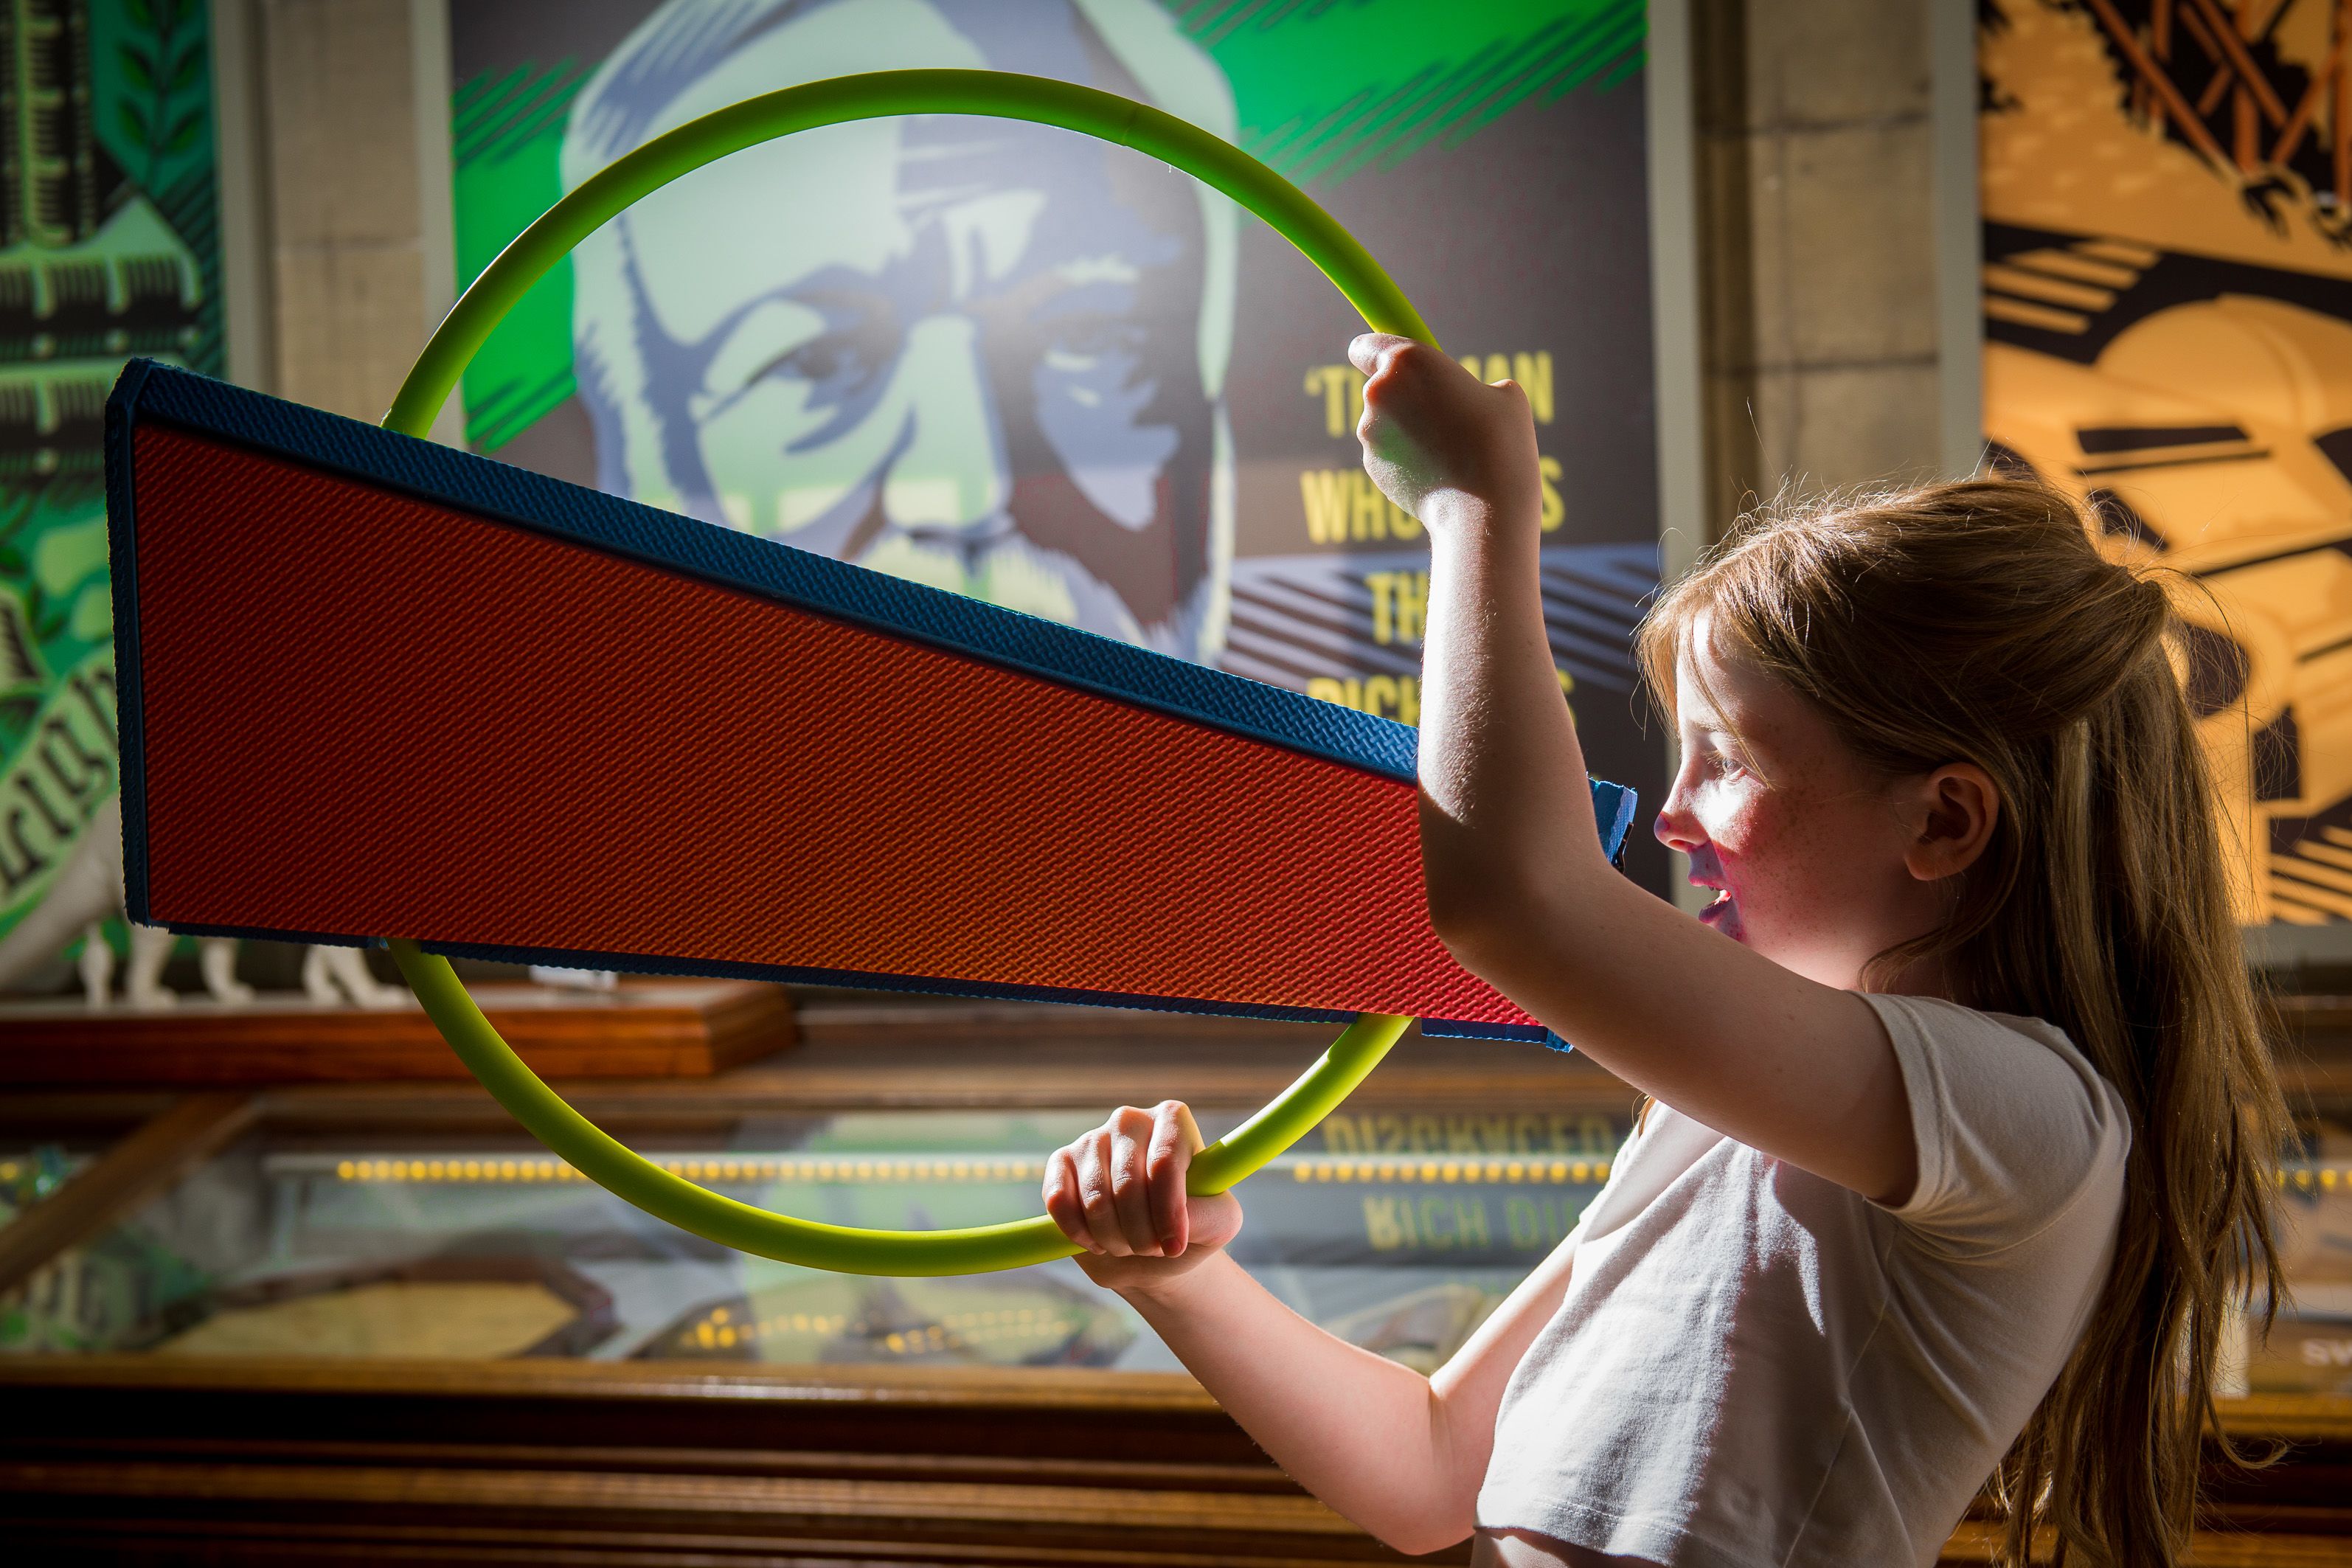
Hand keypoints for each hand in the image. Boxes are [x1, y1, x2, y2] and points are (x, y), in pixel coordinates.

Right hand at [1042, 1101, 1242, 1292]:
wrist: (1151, 1249)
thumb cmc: (1190, 1227)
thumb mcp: (1218, 1224)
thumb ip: (1207, 1216)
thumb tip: (1177, 1220)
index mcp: (1173, 1121)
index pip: (1164, 1161)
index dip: (1167, 1210)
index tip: (1174, 1246)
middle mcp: (1130, 1121)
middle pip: (1128, 1184)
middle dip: (1141, 1234)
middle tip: (1152, 1249)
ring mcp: (1092, 1139)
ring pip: (1095, 1198)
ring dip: (1112, 1238)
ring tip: (1127, 1245)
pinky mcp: (1060, 1163)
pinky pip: (1059, 1200)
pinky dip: (1077, 1232)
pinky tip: (1095, 1240)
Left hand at [1349, 333, 1541, 534]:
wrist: (1484, 507)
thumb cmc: (1500, 442)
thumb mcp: (1505, 396)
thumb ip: (1472, 386)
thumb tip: (1470, 398)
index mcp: (1407, 361)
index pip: (1366, 347)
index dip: (1375, 353)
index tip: (1386, 361)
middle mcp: (1378, 393)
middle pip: (1383, 387)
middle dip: (1407, 398)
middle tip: (1447, 416)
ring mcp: (1370, 433)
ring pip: (1387, 423)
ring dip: (1408, 430)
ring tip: (1450, 449)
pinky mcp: (1371, 466)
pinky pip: (1389, 453)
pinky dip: (1406, 459)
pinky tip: (1438, 472)